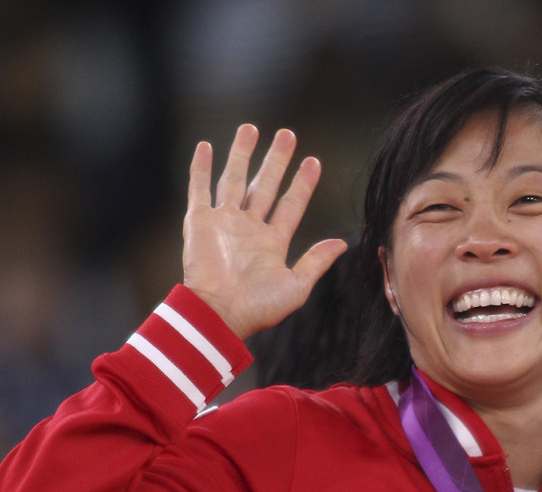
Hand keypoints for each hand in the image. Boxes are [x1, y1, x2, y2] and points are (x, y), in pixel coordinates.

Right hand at [182, 124, 347, 338]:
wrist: (218, 314)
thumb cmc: (257, 308)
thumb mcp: (296, 286)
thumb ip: (316, 262)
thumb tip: (342, 244)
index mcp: (272, 243)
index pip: (290, 205)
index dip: (302, 184)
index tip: (313, 161)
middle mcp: (248, 229)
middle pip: (265, 186)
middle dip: (276, 160)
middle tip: (288, 134)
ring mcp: (223, 223)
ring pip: (234, 180)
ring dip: (242, 154)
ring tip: (251, 127)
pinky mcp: (199, 222)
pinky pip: (199, 189)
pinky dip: (200, 167)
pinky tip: (205, 146)